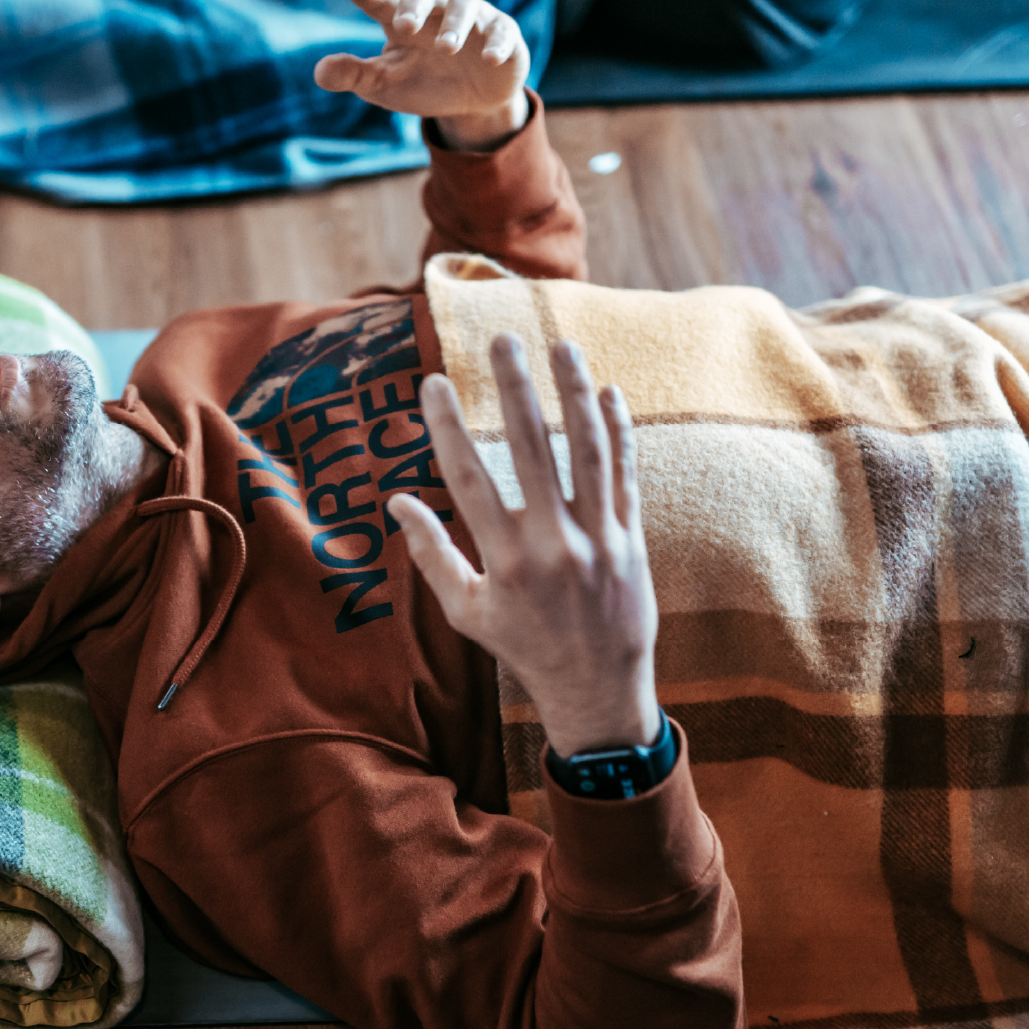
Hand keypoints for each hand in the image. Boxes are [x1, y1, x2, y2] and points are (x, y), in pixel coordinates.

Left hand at [316, 0, 530, 150]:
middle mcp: (436, 9)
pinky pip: (502, 30)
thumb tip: (320, 72)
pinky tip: (488, 58)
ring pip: (464, 7)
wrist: (471, 101)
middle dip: (414, 4)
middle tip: (403, 25)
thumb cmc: (421, 82)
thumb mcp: (383, 84)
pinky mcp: (502, 35)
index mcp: (400, 16)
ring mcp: (472, 19)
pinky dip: (497, 42)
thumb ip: (354, 75)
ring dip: (456, 26)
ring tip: (446, 49)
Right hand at [389, 334, 661, 756]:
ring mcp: (598, 539)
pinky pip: (624, 476)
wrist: (597, 689)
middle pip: (532, 450)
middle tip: (502, 339)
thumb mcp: (466, 611)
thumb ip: (432, 554)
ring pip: (587, 453)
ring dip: (574, 394)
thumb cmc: (523, 647)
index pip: (469, 478)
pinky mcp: (631, 540)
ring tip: (561, 347)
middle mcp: (553, 544)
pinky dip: (618, 433)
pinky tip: (607, 392)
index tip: (432, 382)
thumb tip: (397, 501)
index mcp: (506, 561)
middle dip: (516, 390)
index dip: (447, 426)